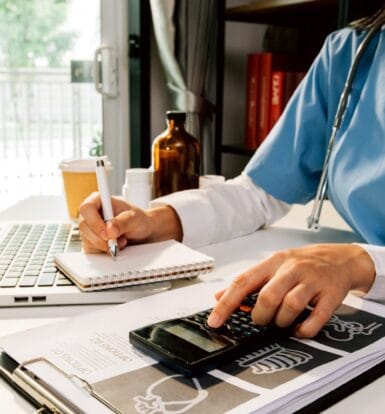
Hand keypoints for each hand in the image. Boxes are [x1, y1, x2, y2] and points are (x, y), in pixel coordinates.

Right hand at [78, 192, 182, 253]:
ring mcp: (90, 228)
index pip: (87, 208)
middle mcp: (91, 213)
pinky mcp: (91, 241)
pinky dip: (104, 250)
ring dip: (105, 245)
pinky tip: (116, 246)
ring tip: (121, 241)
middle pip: (84, 226)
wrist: (143, 232)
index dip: (94, 222)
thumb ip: (123, 222)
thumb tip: (110, 230)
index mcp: (99, 200)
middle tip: (116, 241)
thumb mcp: (135, 218)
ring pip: (87, 239)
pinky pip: (90, 249)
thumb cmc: (138, 220)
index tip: (107, 233)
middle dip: (100, 237)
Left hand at [207, 243, 374, 337]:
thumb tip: (218, 296)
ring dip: (281, 322)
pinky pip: (317, 317)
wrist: (340, 258)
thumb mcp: (273, 266)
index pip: (244, 281)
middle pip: (268, 296)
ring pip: (291, 305)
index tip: (215, 321)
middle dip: (260, 316)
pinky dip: (305, 329)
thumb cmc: (302, 264)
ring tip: (281, 322)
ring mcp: (312, 281)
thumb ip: (247, 282)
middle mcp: (292, 269)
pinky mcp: (331, 294)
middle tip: (261, 320)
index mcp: (273, 262)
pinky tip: (299, 328)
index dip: (227, 303)